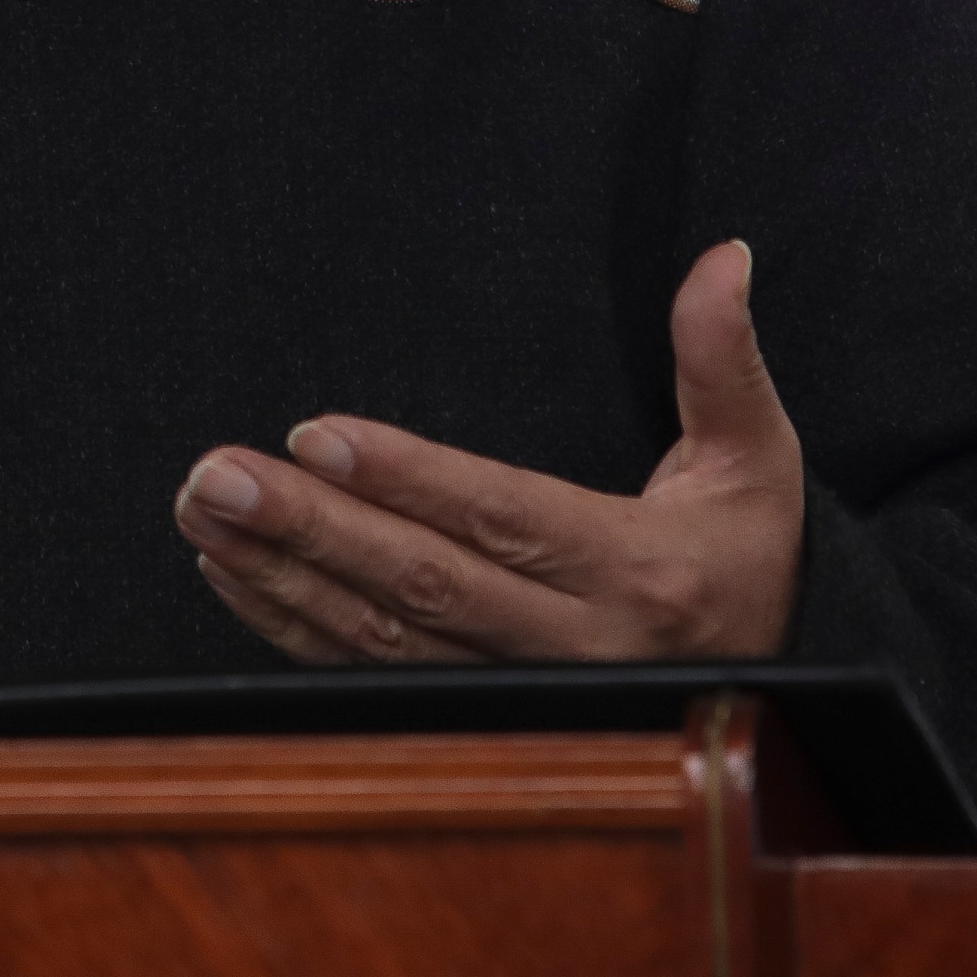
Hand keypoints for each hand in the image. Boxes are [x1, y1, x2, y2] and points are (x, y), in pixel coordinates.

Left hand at [174, 240, 802, 664]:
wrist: (775, 692)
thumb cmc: (748, 555)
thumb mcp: (758, 458)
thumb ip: (722, 357)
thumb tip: (726, 256)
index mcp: (640, 575)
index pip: (503, 518)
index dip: (409, 479)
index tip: (317, 434)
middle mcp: (576, 649)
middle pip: (422, 585)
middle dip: (310, 527)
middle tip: (216, 475)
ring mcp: (520, 698)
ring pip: (381, 643)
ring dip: (281, 576)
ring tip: (201, 514)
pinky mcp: (480, 721)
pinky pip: (370, 683)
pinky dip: (293, 631)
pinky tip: (232, 576)